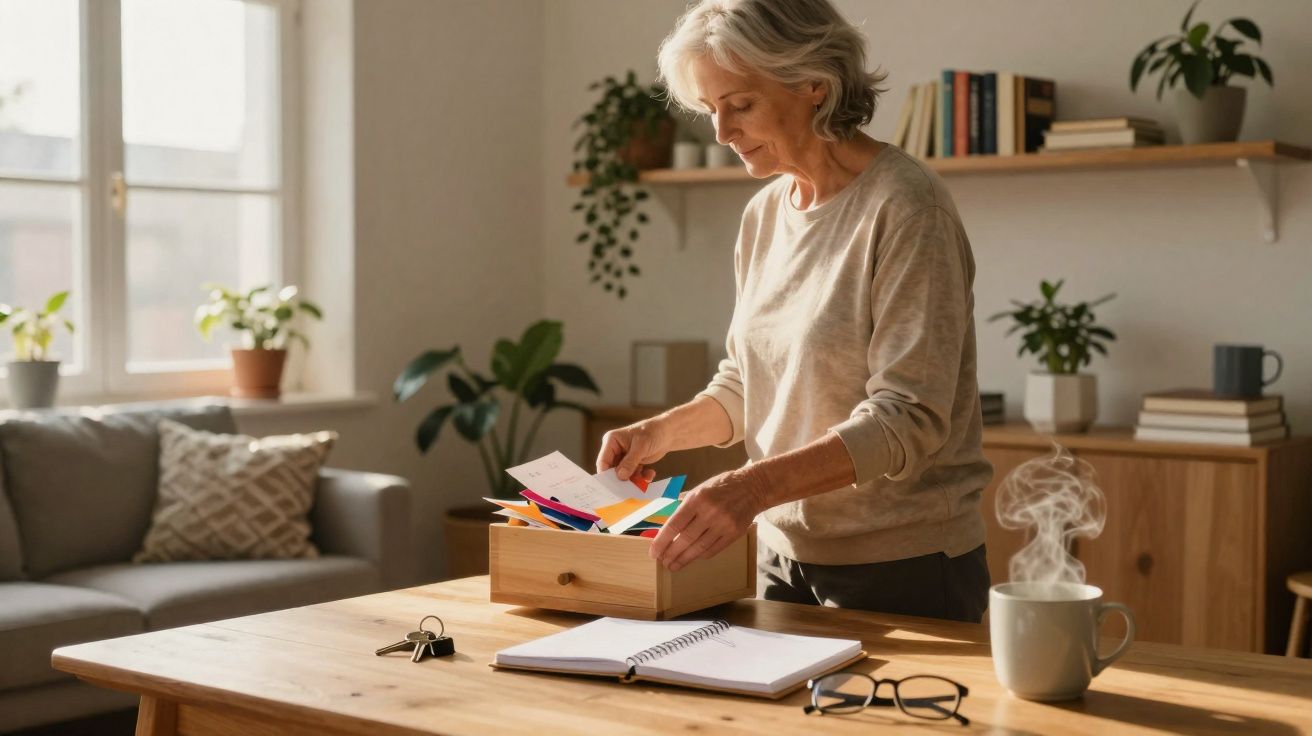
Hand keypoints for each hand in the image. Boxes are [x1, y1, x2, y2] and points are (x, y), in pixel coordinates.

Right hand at [596, 420, 667, 482]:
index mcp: (611, 441)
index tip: (613, 486)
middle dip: (621, 479)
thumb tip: (620, 476)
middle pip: (612, 470)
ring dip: (633, 479)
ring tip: (644, 479)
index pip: (603, 461)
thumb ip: (630, 462)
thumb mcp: (641, 446)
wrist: (667, 433)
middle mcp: (615, 450)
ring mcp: (624, 458)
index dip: (606, 474)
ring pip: (623, 475)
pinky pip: (633, 476)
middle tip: (630, 487)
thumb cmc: (653, 432)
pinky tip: (649, 474)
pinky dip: (641, 478)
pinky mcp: (633, 464)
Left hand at [651, 468, 766, 570]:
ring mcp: (723, 524)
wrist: (752, 487)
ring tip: (674, 565)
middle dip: (671, 553)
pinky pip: (714, 549)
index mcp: (697, 499)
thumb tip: (666, 525)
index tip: (654, 552)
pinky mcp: (734, 533)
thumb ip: (683, 506)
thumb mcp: (699, 489)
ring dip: (684, 559)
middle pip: (685, 539)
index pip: (674, 525)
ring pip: (699, 548)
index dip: (662, 541)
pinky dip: (701, 555)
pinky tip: (693, 558)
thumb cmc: (721, 486)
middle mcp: (709, 512)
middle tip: (663, 562)